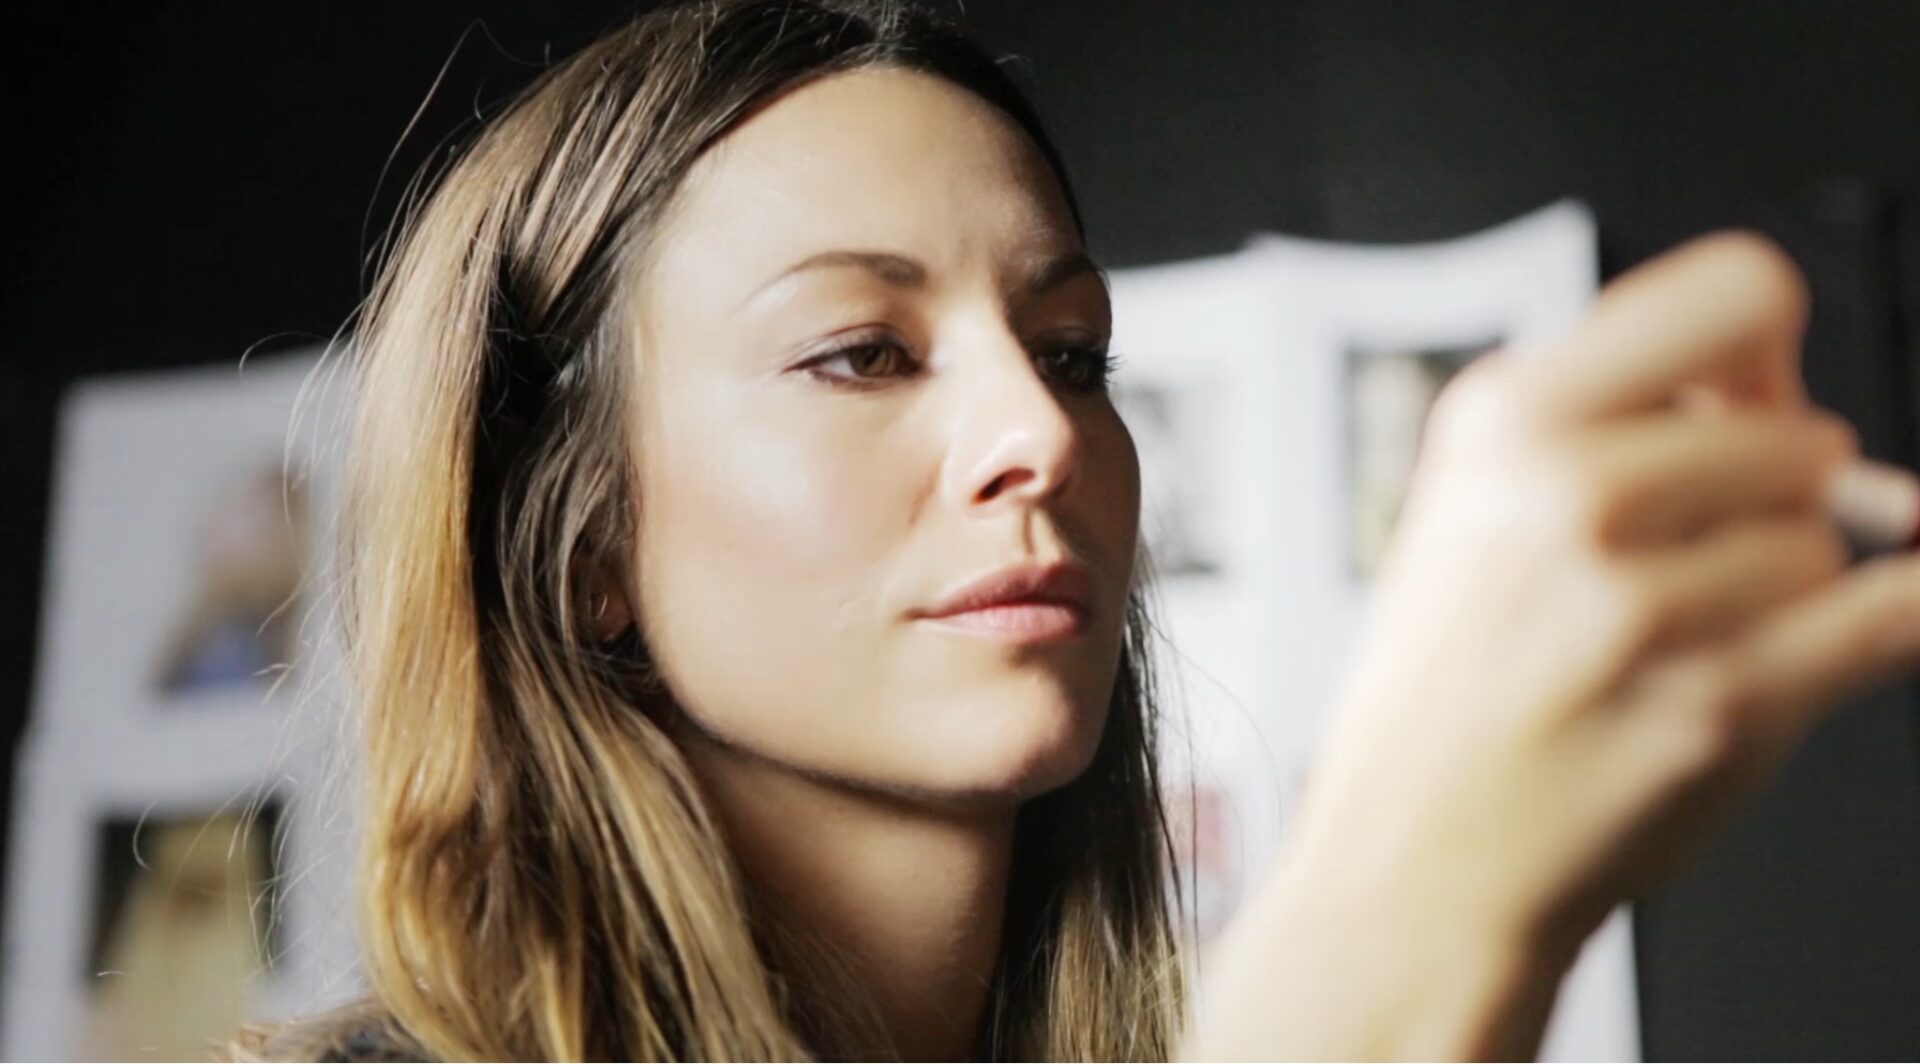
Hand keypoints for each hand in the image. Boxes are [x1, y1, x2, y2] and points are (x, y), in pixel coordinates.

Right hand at [1181, 232, 1919, 1059]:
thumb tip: (1769, 374)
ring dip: (1781, 599)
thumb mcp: (1469, 510)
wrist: (1413, 866)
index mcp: (1502, 421)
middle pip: (1795, 436)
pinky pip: (1885, 620)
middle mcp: (1563, 493)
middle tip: (1688, 566)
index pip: (1734, 291)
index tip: (1750, 402)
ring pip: (1818, 547)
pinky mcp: (1712, 707)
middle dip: (1768, 502)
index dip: (1763, 352)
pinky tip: (1843, 635)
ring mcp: (1635, 603)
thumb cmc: (1448, 694)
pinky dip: (1889, 622)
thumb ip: (1605, 422)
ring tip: (1674, 652)